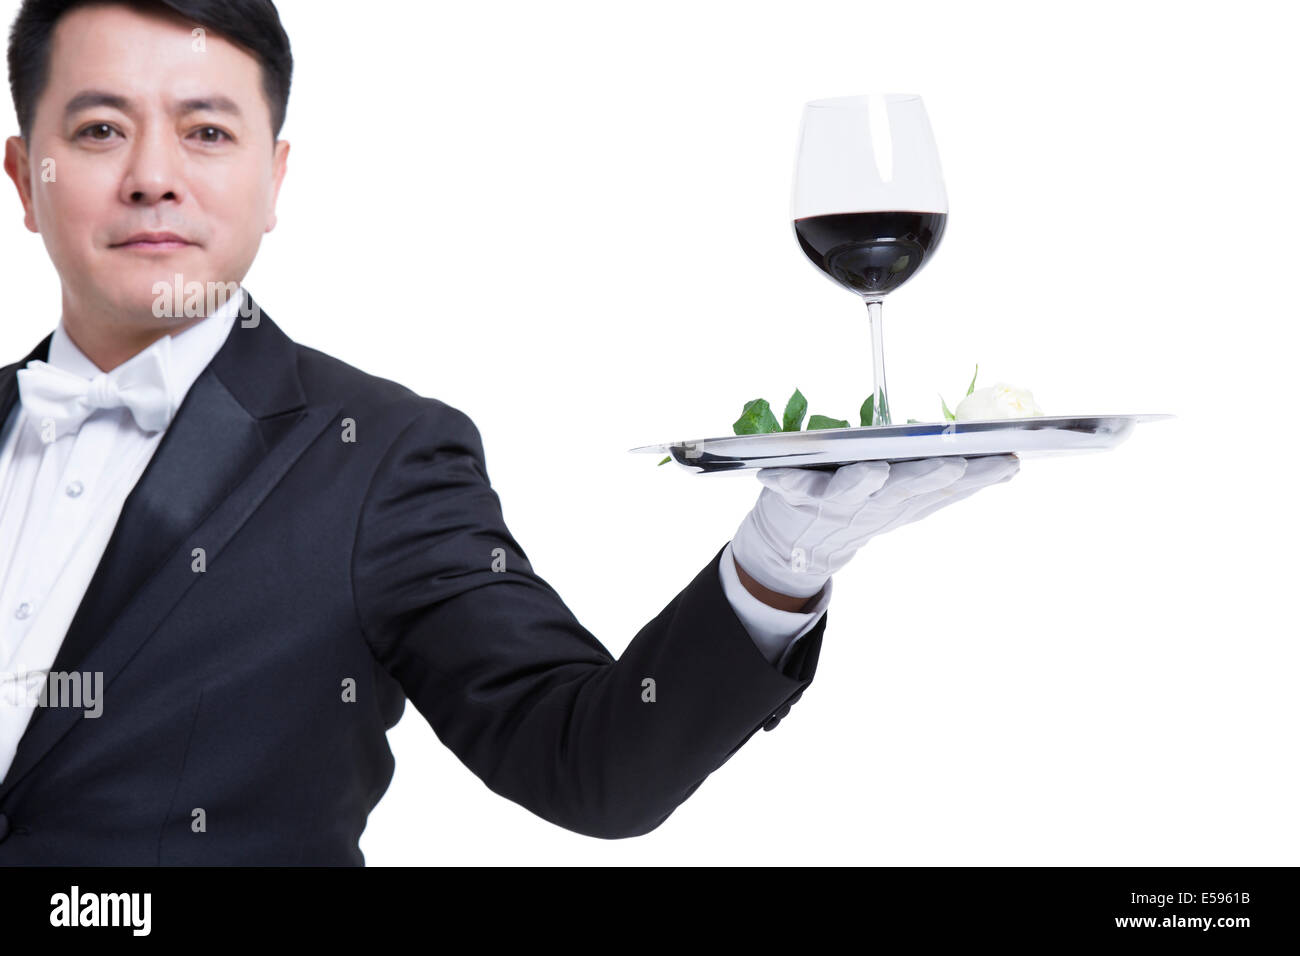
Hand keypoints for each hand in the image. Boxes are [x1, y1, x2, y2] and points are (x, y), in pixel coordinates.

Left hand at [729, 454, 1020, 597]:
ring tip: (873, 470)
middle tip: (954, 464)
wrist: (798, 545)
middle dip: (929, 477)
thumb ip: (951, 482)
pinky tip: (771, 473)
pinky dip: (782, 480)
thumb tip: (1011, 461)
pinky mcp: (796, 496)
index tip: (1008, 460)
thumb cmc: (860, 505)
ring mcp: (836, 502)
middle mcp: (875, 503)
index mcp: (904, 499)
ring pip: (853, 490)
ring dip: (863, 482)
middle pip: (905, 490)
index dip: (979, 477)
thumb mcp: (909, 498)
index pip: (947, 488)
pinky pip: (790, 486)